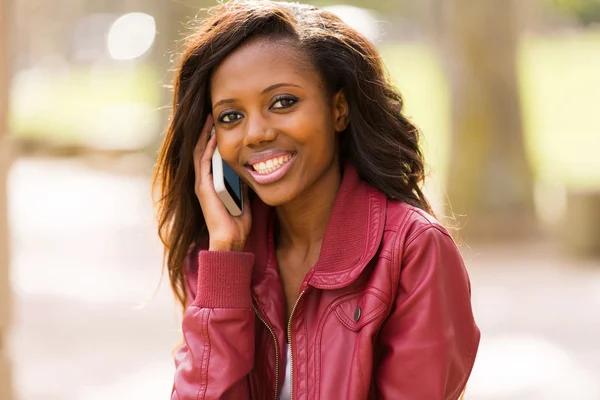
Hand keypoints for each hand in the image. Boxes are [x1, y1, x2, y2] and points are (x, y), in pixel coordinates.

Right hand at [194, 115, 251, 250]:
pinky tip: (212, 137)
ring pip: (200, 153)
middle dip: (207, 132)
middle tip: (213, 114)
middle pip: (202, 149)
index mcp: (213, 181)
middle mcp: (204, 180)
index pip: (210, 154)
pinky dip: (207, 149)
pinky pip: (203, 163)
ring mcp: (202, 183)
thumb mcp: (244, 195)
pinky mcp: (203, 188)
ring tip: (210, 119)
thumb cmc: (238, 221)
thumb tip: (253, 167)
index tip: (221, 123)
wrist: (230, 238)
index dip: (213, 137)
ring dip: (205, 135)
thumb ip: (243, 181)